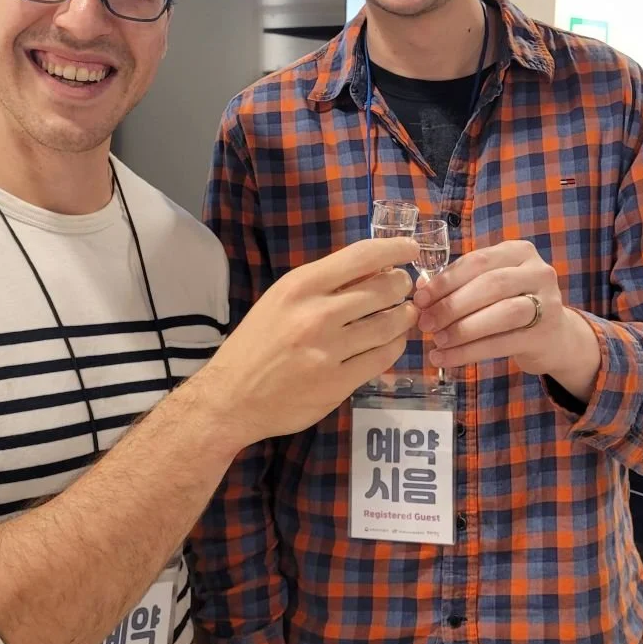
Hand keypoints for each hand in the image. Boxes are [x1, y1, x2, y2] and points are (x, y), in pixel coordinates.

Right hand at [197, 237, 418, 446]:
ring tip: (404, 314)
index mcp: (300, 286)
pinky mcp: (338, 384)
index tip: (411, 247)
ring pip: (389, 325)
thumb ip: (323, 284)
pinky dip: (395, 346)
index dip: (394, 248)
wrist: (231, 396)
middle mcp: (316, 314)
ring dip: (404, 316)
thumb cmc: (258, 342)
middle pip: (383, 290)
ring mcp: (328, 351)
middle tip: (403, 288)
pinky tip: (392, 341)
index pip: (361, 256)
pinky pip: (382, 358)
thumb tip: (374, 268)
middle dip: (402, 286)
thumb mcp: (282, 299)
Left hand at [414, 240, 600, 396]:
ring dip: (463, 329)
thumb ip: (459, 285)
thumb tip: (420, 292)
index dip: (445, 280)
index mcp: (518, 252)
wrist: (555, 337)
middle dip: (452, 305)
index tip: (419, 299)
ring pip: (502, 314)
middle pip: (490, 285)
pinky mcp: (546, 335)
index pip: (477, 261)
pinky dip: (471, 352)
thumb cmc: (511, 303)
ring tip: (437, 341)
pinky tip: (447, 358)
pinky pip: (504, 343)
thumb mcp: (489, 287)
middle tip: (425, 322)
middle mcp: (538, 272)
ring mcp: (548, 302)